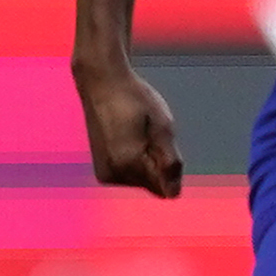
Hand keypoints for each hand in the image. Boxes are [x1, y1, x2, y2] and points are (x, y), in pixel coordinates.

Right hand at [76, 59, 182, 198]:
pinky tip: (127, 138)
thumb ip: (170, 162)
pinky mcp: (100, 170)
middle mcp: (114, 174)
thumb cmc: (135, 99)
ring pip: (141, 182)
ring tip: (136, 133)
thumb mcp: (163, 126)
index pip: (167, 189)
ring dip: (146, 163)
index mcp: (129, 164)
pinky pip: (128, 176)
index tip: (163, 142)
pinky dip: (134, 162)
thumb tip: (174, 193)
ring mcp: (104, 173)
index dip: (172, 168)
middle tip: (149, 134)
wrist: (101, 82)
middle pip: (154, 186)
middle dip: (158, 165)